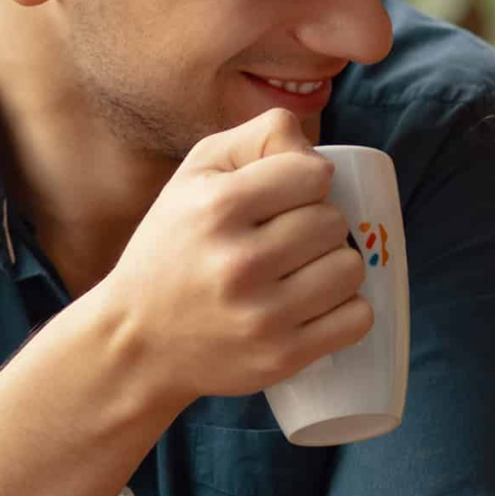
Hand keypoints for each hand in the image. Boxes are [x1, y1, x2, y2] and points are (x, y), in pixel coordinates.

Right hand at [93, 108, 372, 405]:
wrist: (138, 340)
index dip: (309, 180)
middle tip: (291, 238)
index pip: (314, 174)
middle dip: (320, 223)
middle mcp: (239, 262)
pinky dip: (347, 309)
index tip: (290, 196)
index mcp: (218, 208)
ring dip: (336, 265)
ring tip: (304, 270)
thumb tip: (316, 148)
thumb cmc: (175, 246)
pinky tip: (318, 303)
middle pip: (334, 221)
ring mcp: (262, 315)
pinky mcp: (280, 357)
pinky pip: (356, 319)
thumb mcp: (195, 174)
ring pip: (350, 269)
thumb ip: (257, 138)